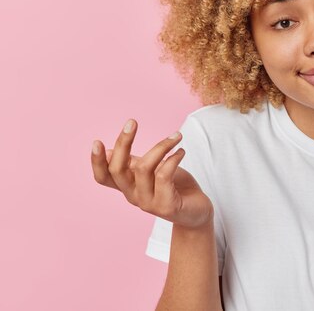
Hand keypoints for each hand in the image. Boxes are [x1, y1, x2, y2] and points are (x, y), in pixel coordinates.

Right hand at [91, 119, 213, 228]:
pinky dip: (173, 159)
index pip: (103, 177)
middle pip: (118, 169)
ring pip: (143, 168)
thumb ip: (134, 163)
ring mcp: (148, 204)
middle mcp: (133, 196)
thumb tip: (109, 151)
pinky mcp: (166, 207)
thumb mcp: (153, 171)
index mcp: (127, 186)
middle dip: (123, 143)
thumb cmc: (175, 186)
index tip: (97, 141)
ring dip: (160, 146)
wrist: (197, 211)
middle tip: (132, 121)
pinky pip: (164, 176)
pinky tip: (181, 152)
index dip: (97, 162)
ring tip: (176, 136)